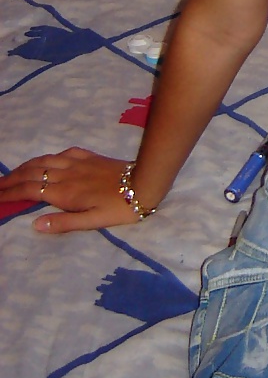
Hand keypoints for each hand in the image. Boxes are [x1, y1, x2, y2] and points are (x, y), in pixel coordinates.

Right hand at [0, 148, 141, 232]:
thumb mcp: (93, 222)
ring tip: (13, 173)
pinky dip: (48, 157)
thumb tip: (35, 224)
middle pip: (32, 173)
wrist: (144, 182)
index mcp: (65, 192)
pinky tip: (47, 160)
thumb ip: (64, 223)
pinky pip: (63, 153)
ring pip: (45, 161)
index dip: (10, 192)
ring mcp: (78, 163)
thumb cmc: (120, 207)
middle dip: (11, 178)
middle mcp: (67, 174)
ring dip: (25, 166)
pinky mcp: (90, 156)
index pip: (30, 190)